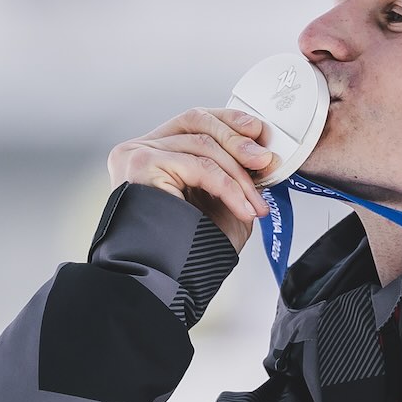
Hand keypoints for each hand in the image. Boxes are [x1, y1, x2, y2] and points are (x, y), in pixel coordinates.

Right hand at [107, 107, 275, 251]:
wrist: (166, 282)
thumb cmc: (189, 249)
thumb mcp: (220, 202)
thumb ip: (233, 173)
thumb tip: (262, 153)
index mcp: (154, 152)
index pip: (194, 119)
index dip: (229, 121)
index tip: (259, 132)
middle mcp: (139, 149)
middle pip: (197, 121)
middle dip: (238, 141)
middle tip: (265, 163)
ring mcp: (136, 154)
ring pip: (202, 145)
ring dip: (238, 175)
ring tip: (255, 202)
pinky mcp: (141, 165)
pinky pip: (199, 166)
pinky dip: (228, 187)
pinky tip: (243, 209)